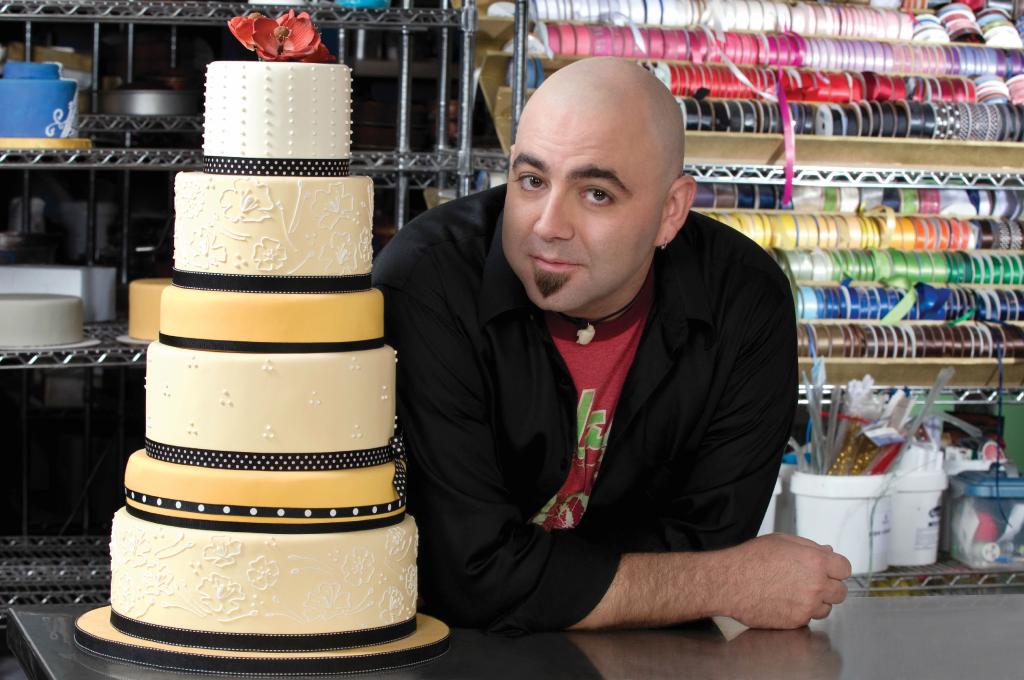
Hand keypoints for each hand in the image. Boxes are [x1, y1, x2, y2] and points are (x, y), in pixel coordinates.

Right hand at [717, 533, 851, 629]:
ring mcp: (807, 606)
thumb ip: (809, 546)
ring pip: (827, 608)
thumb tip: (827, 552)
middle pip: (841, 592)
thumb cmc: (749, 559)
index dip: (836, 568)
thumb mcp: (781, 541)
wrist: (729, 582)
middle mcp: (816, 585)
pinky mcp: (796, 621)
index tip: (830, 569)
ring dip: (817, 601)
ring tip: (796, 592)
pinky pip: (809, 618)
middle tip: (813, 582)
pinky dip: (801, 612)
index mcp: (815, 561)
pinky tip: (785, 601)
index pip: (845, 568)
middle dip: (830, 586)